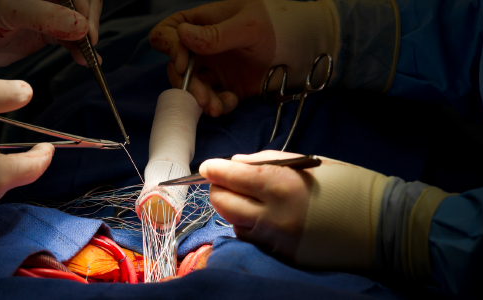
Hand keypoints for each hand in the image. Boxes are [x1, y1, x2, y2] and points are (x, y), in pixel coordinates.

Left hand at [0, 0, 102, 69]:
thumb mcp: (7, 10)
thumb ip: (44, 16)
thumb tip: (82, 27)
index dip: (84, 3)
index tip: (85, 27)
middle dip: (90, 20)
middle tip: (87, 43)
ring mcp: (52, 8)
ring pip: (83, 17)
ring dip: (88, 37)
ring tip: (87, 58)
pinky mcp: (52, 27)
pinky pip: (75, 34)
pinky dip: (82, 47)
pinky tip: (87, 60)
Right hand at [149, 0, 337, 116]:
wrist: (313, 47)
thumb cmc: (283, 24)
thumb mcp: (250, 26)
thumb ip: (216, 34)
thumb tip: (181, 35)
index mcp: (204, 22)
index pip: (169, 32)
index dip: (170, 48)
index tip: (184, 62)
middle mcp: (204, 45)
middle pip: (175, 66)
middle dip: (186, 84)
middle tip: (203, 97)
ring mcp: (216, 68)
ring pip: (191, 88)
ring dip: (200, 100)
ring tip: (218, 107)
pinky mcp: (228, 87)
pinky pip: (211, 100)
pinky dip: (217, 105)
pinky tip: (232, 102)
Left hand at [202, 150, 392, 269]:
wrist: (385, 227)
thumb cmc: (350, 186)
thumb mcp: (309, 163)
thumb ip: (268, 162)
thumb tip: (235, 164)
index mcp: (282, 185)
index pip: (231, 178)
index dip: (214, 170)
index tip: (208, 166)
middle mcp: (275, 216)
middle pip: (224, 204)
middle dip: (218, 190)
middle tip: (224, 182)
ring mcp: (278, 241)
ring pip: (235, 224)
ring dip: (235, 209)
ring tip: (250, 199)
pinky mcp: (285, 257)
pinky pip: (254, 240)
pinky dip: (251, 226)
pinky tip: (265, 217)